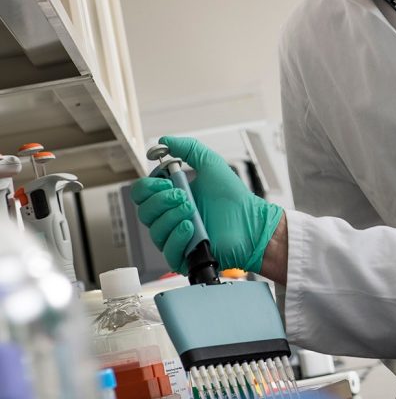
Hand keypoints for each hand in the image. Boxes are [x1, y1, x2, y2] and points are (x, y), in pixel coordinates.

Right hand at [130, 136, 282, 273]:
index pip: (141, 193)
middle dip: (162, 201)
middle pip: (144, 211)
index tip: (166, 180)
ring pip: (154, 230)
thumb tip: (163, 142)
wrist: (250, 221)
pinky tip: (190, 228)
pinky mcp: (184, 256)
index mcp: (172, 196)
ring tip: (192, 211)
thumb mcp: (210, 164)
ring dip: (172, 217)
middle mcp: (170, 217)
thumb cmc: (233, 197)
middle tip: (184, 196)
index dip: (148, 186)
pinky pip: (167, 251)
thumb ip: (187, 148)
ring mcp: (176, 237)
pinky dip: (177, 237)